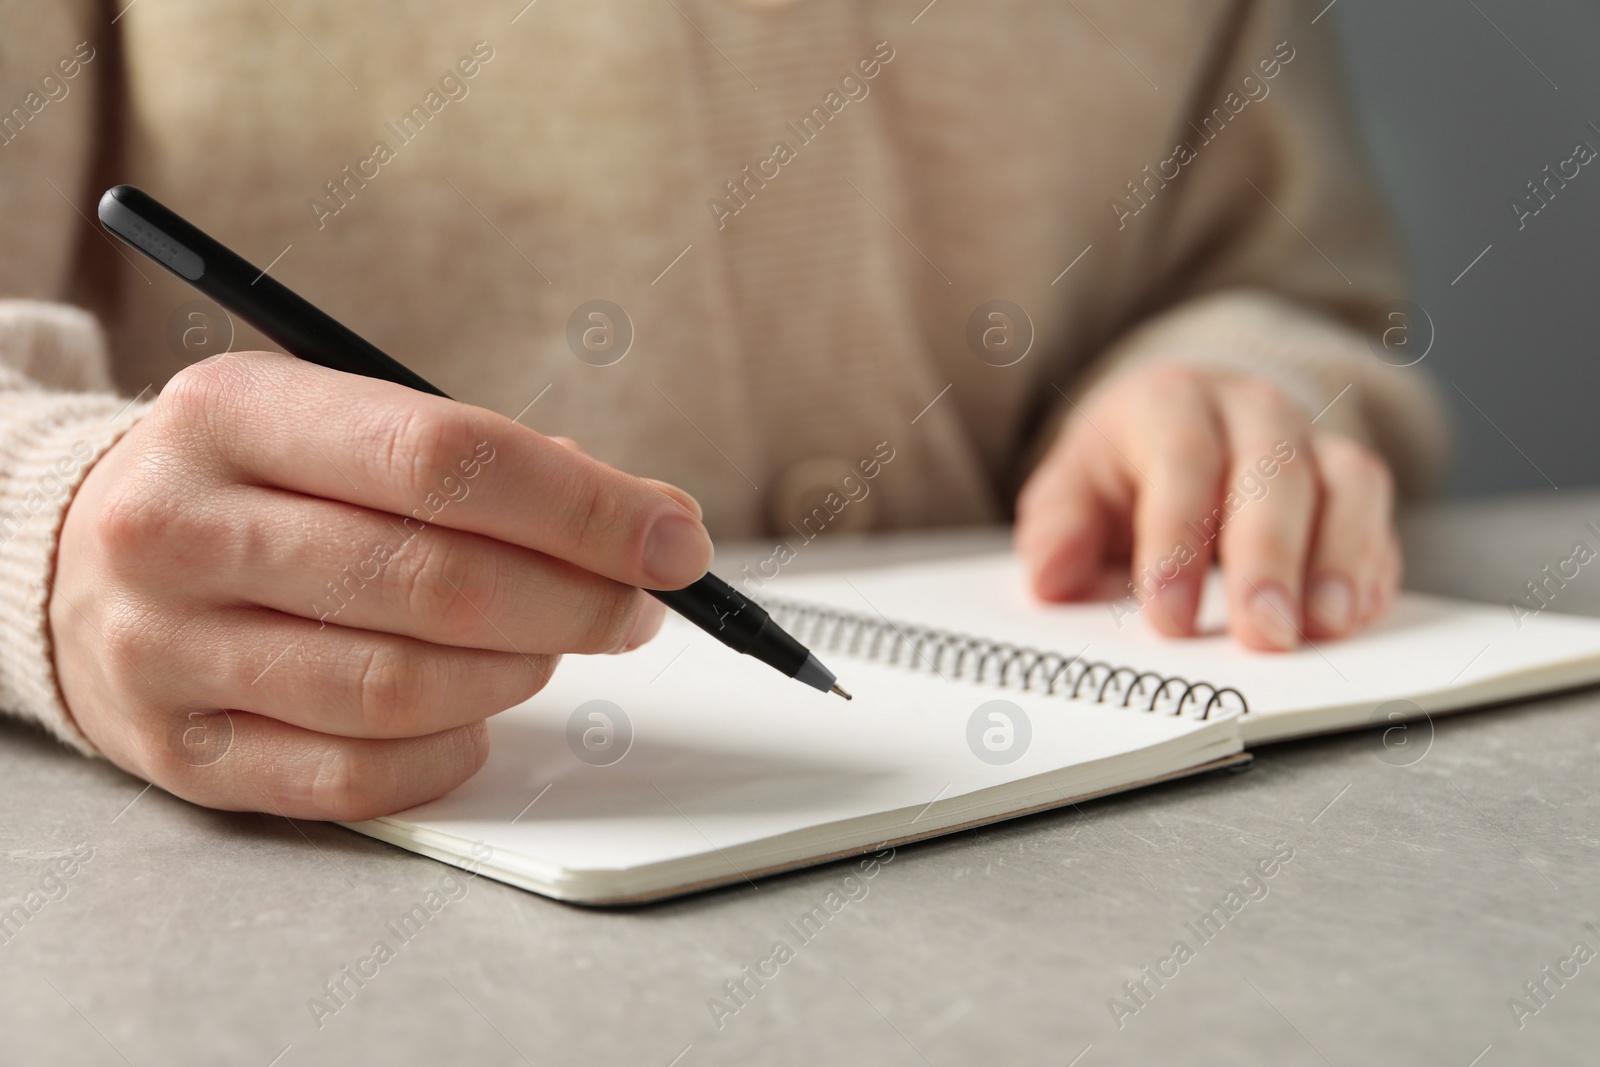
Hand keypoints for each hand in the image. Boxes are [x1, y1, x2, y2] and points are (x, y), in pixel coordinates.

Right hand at [49, 353, 712, 818]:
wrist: (77, 560)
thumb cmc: (251, 486)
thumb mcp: (335, 424)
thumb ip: (481, 464)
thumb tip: (642, 522)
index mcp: (232, 413)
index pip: (444, 460)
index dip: (585, 509)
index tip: (675, 539)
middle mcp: (180, 528)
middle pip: (435, 582)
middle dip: (575, 601)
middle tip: (636, 604)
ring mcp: (168, 650)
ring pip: (402, 688)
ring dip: (519, 673)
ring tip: (552, 648)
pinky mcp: (179, 751)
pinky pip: (356, 777)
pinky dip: (451, 751)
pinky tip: (476, 713)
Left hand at [1015, 363, 1398, 649]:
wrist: (1187, 420)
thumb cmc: (1125, 466)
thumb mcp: (1073, 485)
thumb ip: (1057, 528)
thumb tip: (1049, 578)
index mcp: (1171, 404)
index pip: (1181, 463)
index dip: (1176, 541)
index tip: (1168, 618)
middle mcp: (1252, 411)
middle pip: (1273, 474)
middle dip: (1268, 558)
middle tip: (1264, 636)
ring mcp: (1313, 441)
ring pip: (1346, 485)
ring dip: (1339, 560)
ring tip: (1324, 629)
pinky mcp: (1354, 482)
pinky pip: (1378, 517)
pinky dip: (1372, 568)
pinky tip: (1354, 619)